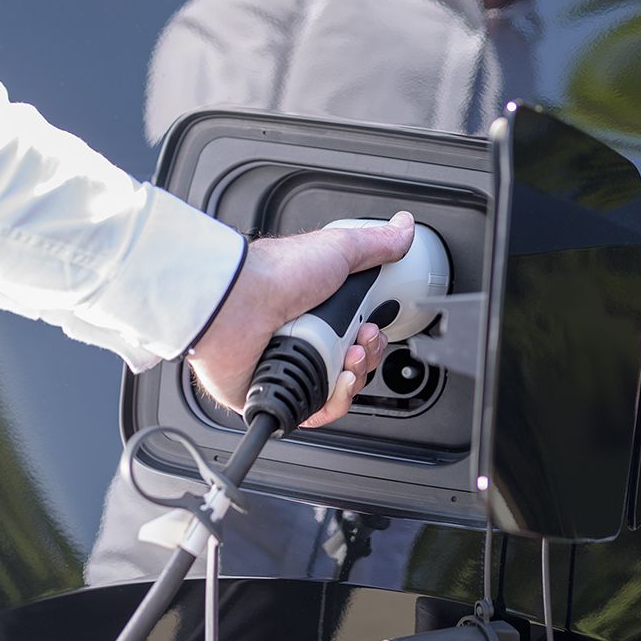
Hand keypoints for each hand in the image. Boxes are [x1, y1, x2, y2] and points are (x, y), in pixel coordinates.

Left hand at [189, 211, 412, 427]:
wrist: (238, 304)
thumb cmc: (275, 274)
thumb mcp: (337, 249)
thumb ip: (375, 243)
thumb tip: (403, 230)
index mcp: (316, 307)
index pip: (358, 331)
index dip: (374, 333)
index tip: (377, 323)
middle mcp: (303, 337)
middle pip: (354, 362)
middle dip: (368, 354)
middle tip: (362, 338)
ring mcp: (290, 365)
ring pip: (340, 388)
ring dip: (355, 375)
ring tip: (348, 357)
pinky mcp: (277, 392)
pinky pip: (317, 410)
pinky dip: (335, 400)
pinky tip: (338, 380)